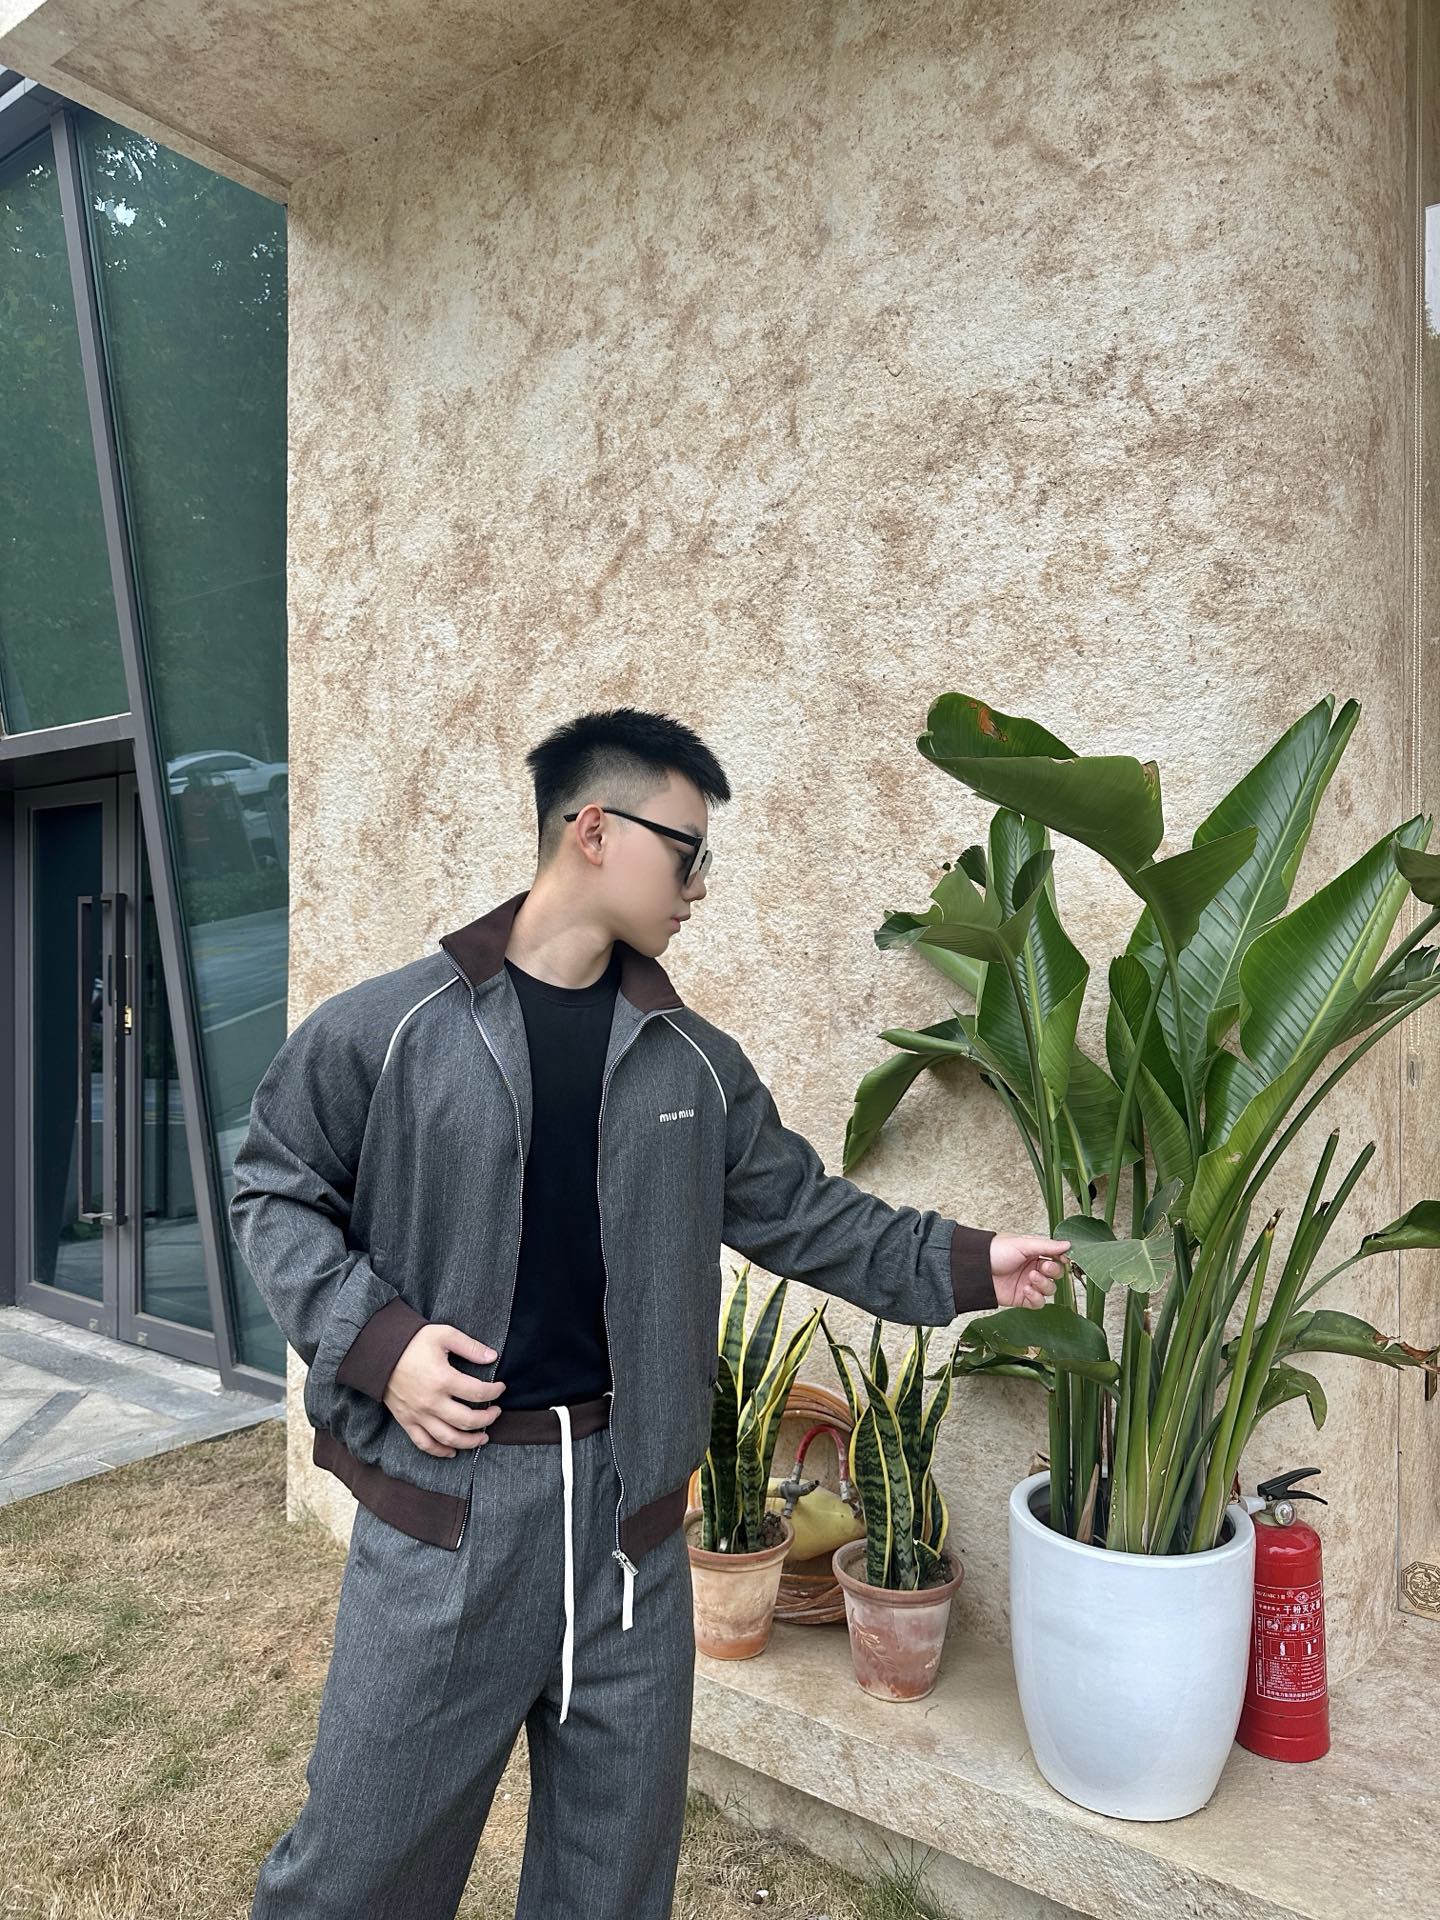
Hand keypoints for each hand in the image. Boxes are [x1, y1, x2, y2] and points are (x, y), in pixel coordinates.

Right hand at [384, 1323, 505, 1457]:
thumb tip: (493, 1357)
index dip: (495, 1391)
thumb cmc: (413, 1341)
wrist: (379, 1352)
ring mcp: (418, 1414)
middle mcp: (432, 1402)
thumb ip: (470, 1346)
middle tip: (496, 1413)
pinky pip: (424, 1443)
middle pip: (467, 1421)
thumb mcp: (444, 1334)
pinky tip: (453, 1451)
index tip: (501, 1388)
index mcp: (443, 1379)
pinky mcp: (406, 1421)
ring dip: (469, 1442)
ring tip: (483, 1438)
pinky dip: (440, 1451)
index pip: (478, 1393)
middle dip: (487, 1419)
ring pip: (448, 1438)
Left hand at [990, 1232, 1070, 1308]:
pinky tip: (1026, 1290)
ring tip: (1030, 1278)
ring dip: (1044, 1284)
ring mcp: (1028, 1283)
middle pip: (1056, 1274)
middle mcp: (1032, 1268)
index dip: (1061, 1259)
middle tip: (1043, 1268)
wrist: (975, 1269)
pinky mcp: (1022, 1298)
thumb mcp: (1022, 1244)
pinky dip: (1036, 1297)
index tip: (1064, 1259)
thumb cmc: (995, 1251)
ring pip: (1049, 1289)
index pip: (1056, 1257)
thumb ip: (1047, 1246)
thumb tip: (1068, 1244)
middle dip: (1052, 1271)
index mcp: (1033, 1252)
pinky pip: (1038, 1302)